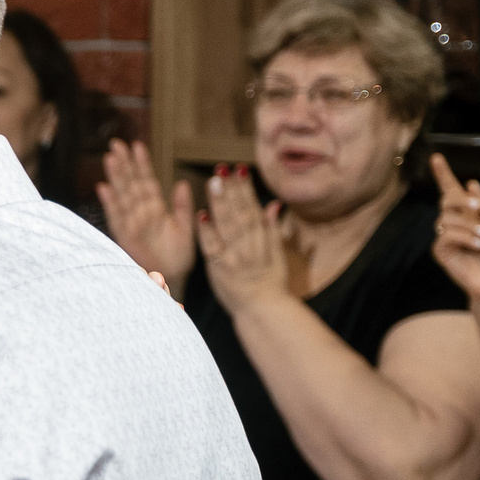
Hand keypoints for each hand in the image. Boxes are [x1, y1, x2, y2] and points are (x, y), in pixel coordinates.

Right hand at [100, 140, 195, 283]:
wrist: (172, 280)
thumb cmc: (178, 257)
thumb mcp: (186, 227)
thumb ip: (182, 206)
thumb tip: (182, 183)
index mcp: (157, 209)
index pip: (147, 181)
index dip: (142, 164)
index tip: (137, 145)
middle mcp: (142, 214)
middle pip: (131, 184)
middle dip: (124, 164)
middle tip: (117, 143)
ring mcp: (132, 224)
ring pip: (123, 196)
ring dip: (116, 177)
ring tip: (110, 158)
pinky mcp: (125, 237)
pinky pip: (116, 217)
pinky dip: (110, 203)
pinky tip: (103, 188)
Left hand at [194, 165, 299, 317]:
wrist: (263, 310)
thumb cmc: (271, 283)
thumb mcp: (278, 254)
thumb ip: (273, 229)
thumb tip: (274, 204)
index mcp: (264, 240)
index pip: (253, 208)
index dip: (246, 188)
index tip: (239, 170)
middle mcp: (250, 245)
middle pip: (240, 213)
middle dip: (232, 190)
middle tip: (222, 169)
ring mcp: (235, 257)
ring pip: (228, 226)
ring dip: (220, 203)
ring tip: (213, 182)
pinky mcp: (220, 269)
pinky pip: (212, 248)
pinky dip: (208, 232)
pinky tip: (201, 215)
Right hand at [429, 153, 479, 311]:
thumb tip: (471, 184)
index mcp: (468, 215)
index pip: (451, 192)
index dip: (443, 175)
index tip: (437, 158)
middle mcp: (454, 223)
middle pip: (447, 200)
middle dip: (462, 201)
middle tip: (479, 208)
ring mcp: (445, 237)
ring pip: (446, 218)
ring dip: (468, 225)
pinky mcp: (441, 251)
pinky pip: (446, 235)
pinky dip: (464, 237)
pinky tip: (476, 246)